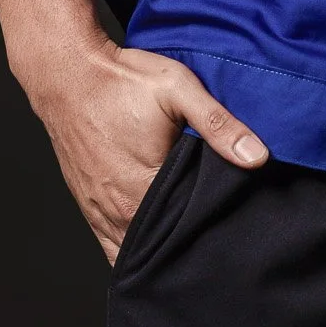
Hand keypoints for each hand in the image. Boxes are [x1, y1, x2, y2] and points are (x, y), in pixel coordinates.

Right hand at [24, 41, 270, 263]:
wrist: (66, 74)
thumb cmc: (121, 80)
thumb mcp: (178, 89)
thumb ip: (218, 124)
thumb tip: (259, 157)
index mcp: (146, 187)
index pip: (189, 232)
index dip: (214, 233)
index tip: (234, 232)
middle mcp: (120, 210)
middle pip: (164, 247)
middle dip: (190, 248)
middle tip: (218, 240)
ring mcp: (100, 213)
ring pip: (136, 252)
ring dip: (161, 250)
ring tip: (190, 244)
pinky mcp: (89, 207)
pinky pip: (113, 246)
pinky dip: (134, 248)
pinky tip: (154, 244)